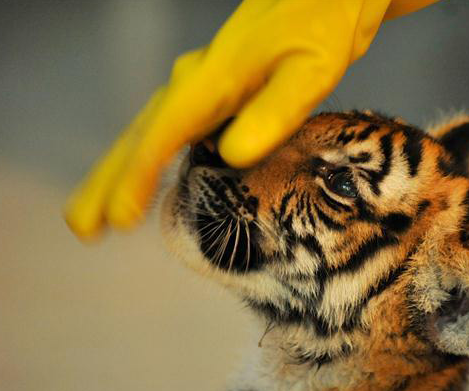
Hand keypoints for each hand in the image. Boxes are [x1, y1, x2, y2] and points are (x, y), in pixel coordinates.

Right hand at [64, 0, 438, 239]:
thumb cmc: (323, 23)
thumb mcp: (312, 68)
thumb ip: (275, 110)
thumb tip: (232, 155)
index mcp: (215, 78)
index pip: (164, 132)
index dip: (139, 177)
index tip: (120, 218)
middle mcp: (198, 81)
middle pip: (140, 134)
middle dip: (109, 181)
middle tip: (83, 226)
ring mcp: (204, 85)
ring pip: (150, 132)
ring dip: (122, 172)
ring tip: (100, 211)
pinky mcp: (217, 92)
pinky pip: (173, 129)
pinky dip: (153, 157)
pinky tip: (151, 177)